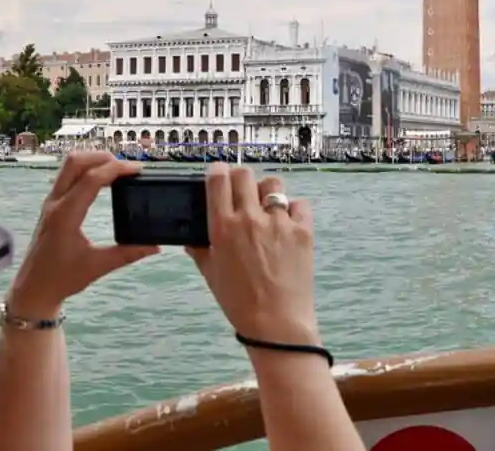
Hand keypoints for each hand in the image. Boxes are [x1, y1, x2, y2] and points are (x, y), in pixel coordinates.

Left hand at [7, 152, 158, 317]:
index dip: (116, 169)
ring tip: (117, 170)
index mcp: (66, 215)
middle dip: (102, 157)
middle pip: (75, 162)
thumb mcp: (98, 266)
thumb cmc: (62, 278)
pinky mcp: (51, 206)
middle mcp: (55, 203)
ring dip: (93, 161)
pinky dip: (86, 171)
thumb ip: (129, 253)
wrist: (33, 290)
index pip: (91, 179)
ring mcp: (51, 203)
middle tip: (126, 167)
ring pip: (68, 166)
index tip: (138, 169)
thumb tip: (156, 246)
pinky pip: (67, 177)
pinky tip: (102, 181)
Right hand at [187, 165, 318, 345]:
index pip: (218, 179)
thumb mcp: (211, 274)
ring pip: (273, 185)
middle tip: (242, 191)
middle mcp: (250, 218)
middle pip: (245, 174)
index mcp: (223, 227)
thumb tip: (191, 236)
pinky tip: (288, 223)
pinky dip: (293, 209)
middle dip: (241, 178)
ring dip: (267, 191)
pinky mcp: (303, 230)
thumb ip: (200, 249)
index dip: (218, 172)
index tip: (219, 175)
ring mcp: (279, 222)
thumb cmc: (238, 302)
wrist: (276, 323)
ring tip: (267, 206)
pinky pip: (299, 204)